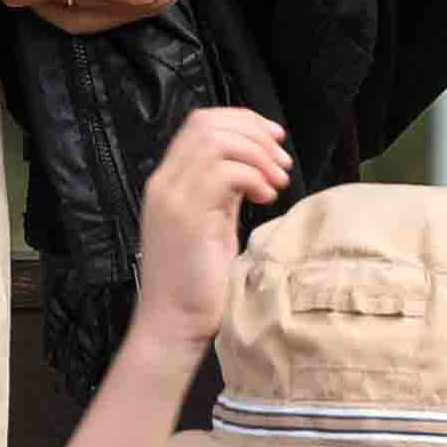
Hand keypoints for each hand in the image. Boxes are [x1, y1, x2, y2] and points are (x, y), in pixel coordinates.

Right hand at [132, 103, 296, 357]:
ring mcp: (172, 197)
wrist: (174, 325)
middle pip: (208, 124)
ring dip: (257, 155)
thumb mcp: (212, 224)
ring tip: (278, 182)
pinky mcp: (186, 216)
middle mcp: (164, 182)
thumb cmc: (197, 284)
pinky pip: (224, 172)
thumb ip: (224, 192)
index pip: (201, 123)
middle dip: (254, 133)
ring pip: (217, 142)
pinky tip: (266, 198)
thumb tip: (254, 166)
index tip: (275, 139)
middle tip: (282, 162)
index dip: (243, 121)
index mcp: (168, 181)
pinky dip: (253, 177)